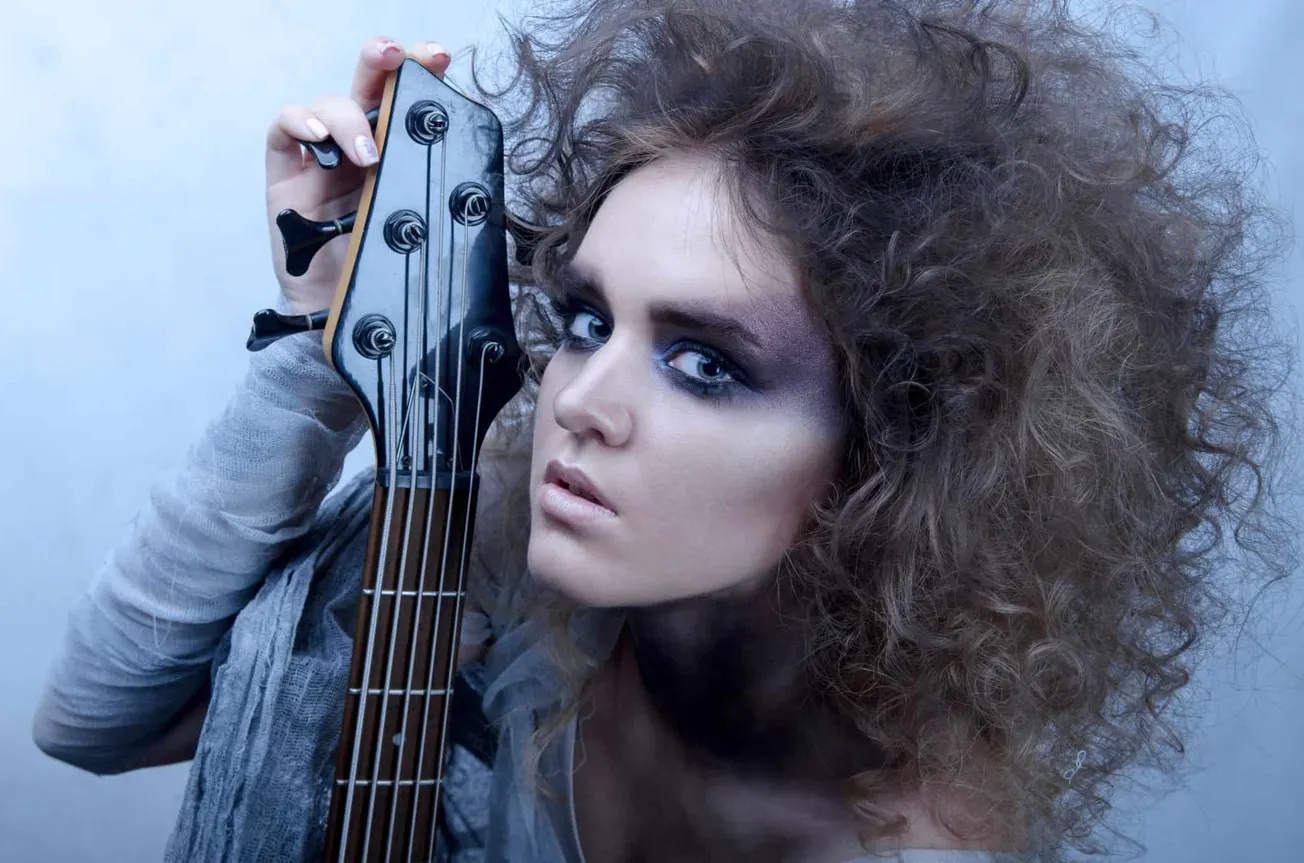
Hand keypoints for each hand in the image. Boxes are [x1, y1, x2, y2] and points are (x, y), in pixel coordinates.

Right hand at [265, 37, 451, 313]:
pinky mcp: (286, 177)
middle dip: (384, 60)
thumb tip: (484, 190)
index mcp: (401, 155)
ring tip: (368, 156)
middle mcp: (362, 147)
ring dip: (348, 118)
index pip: (410, 102)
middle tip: (400, 55)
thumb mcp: (424, 236)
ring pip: (330, 104)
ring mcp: (322, 159)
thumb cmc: (388, 275)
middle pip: (370, 86)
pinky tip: (320, 138)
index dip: (422, 73)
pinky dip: (301, 122)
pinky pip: (284, 129)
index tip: (441, 61)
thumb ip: (441, 205)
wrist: (342, 319)